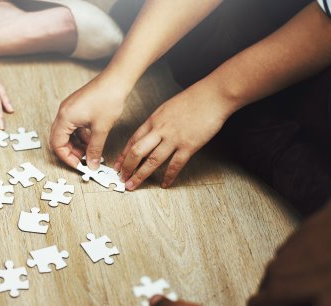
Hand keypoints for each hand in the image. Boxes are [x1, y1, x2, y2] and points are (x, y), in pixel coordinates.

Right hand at [50, 77, 126, 168]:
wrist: (116, 80)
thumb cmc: (108, 98)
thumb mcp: (101, 129)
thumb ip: (95, 149)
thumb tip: (92, 163)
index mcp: (65, 117)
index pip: (57, 144)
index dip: (67, 157)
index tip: (78, 165)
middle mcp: (63, 112)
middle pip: (59, 139)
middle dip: (70, 152)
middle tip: (83, 160)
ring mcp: (69, 109)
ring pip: (66, 133)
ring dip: (76, 144)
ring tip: (89, 151)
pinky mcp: (76, 107)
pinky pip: (73, 126)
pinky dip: (79, 135)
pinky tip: (91, 140)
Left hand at [116, 82, 232, 189]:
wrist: (212, 95)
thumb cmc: (193, 99)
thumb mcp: (167, 107)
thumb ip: (158, 122)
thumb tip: (151, 134)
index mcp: (154, 120)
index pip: (132, 140)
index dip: (123, 154)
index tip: (118, 164)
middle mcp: (160, 130)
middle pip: (137, 151)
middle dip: (127, 167)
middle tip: (122, 178)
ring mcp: (174, 138)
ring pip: (152, 161)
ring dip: (140, 175)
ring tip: (133, 185)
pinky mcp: (189, 145)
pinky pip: (175, 165)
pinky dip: (169, 176)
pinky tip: (165, 184)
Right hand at [248, 196, 330, 305]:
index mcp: (277, 290)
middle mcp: (272, 272)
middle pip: (264, 290)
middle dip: (275, 300)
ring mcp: (280, 254)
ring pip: (275, 274)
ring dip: (285, 283)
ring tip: (309, 287)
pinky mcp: (290, 241)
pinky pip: (286, 260)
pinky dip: (294, 267)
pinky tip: (315, 267)